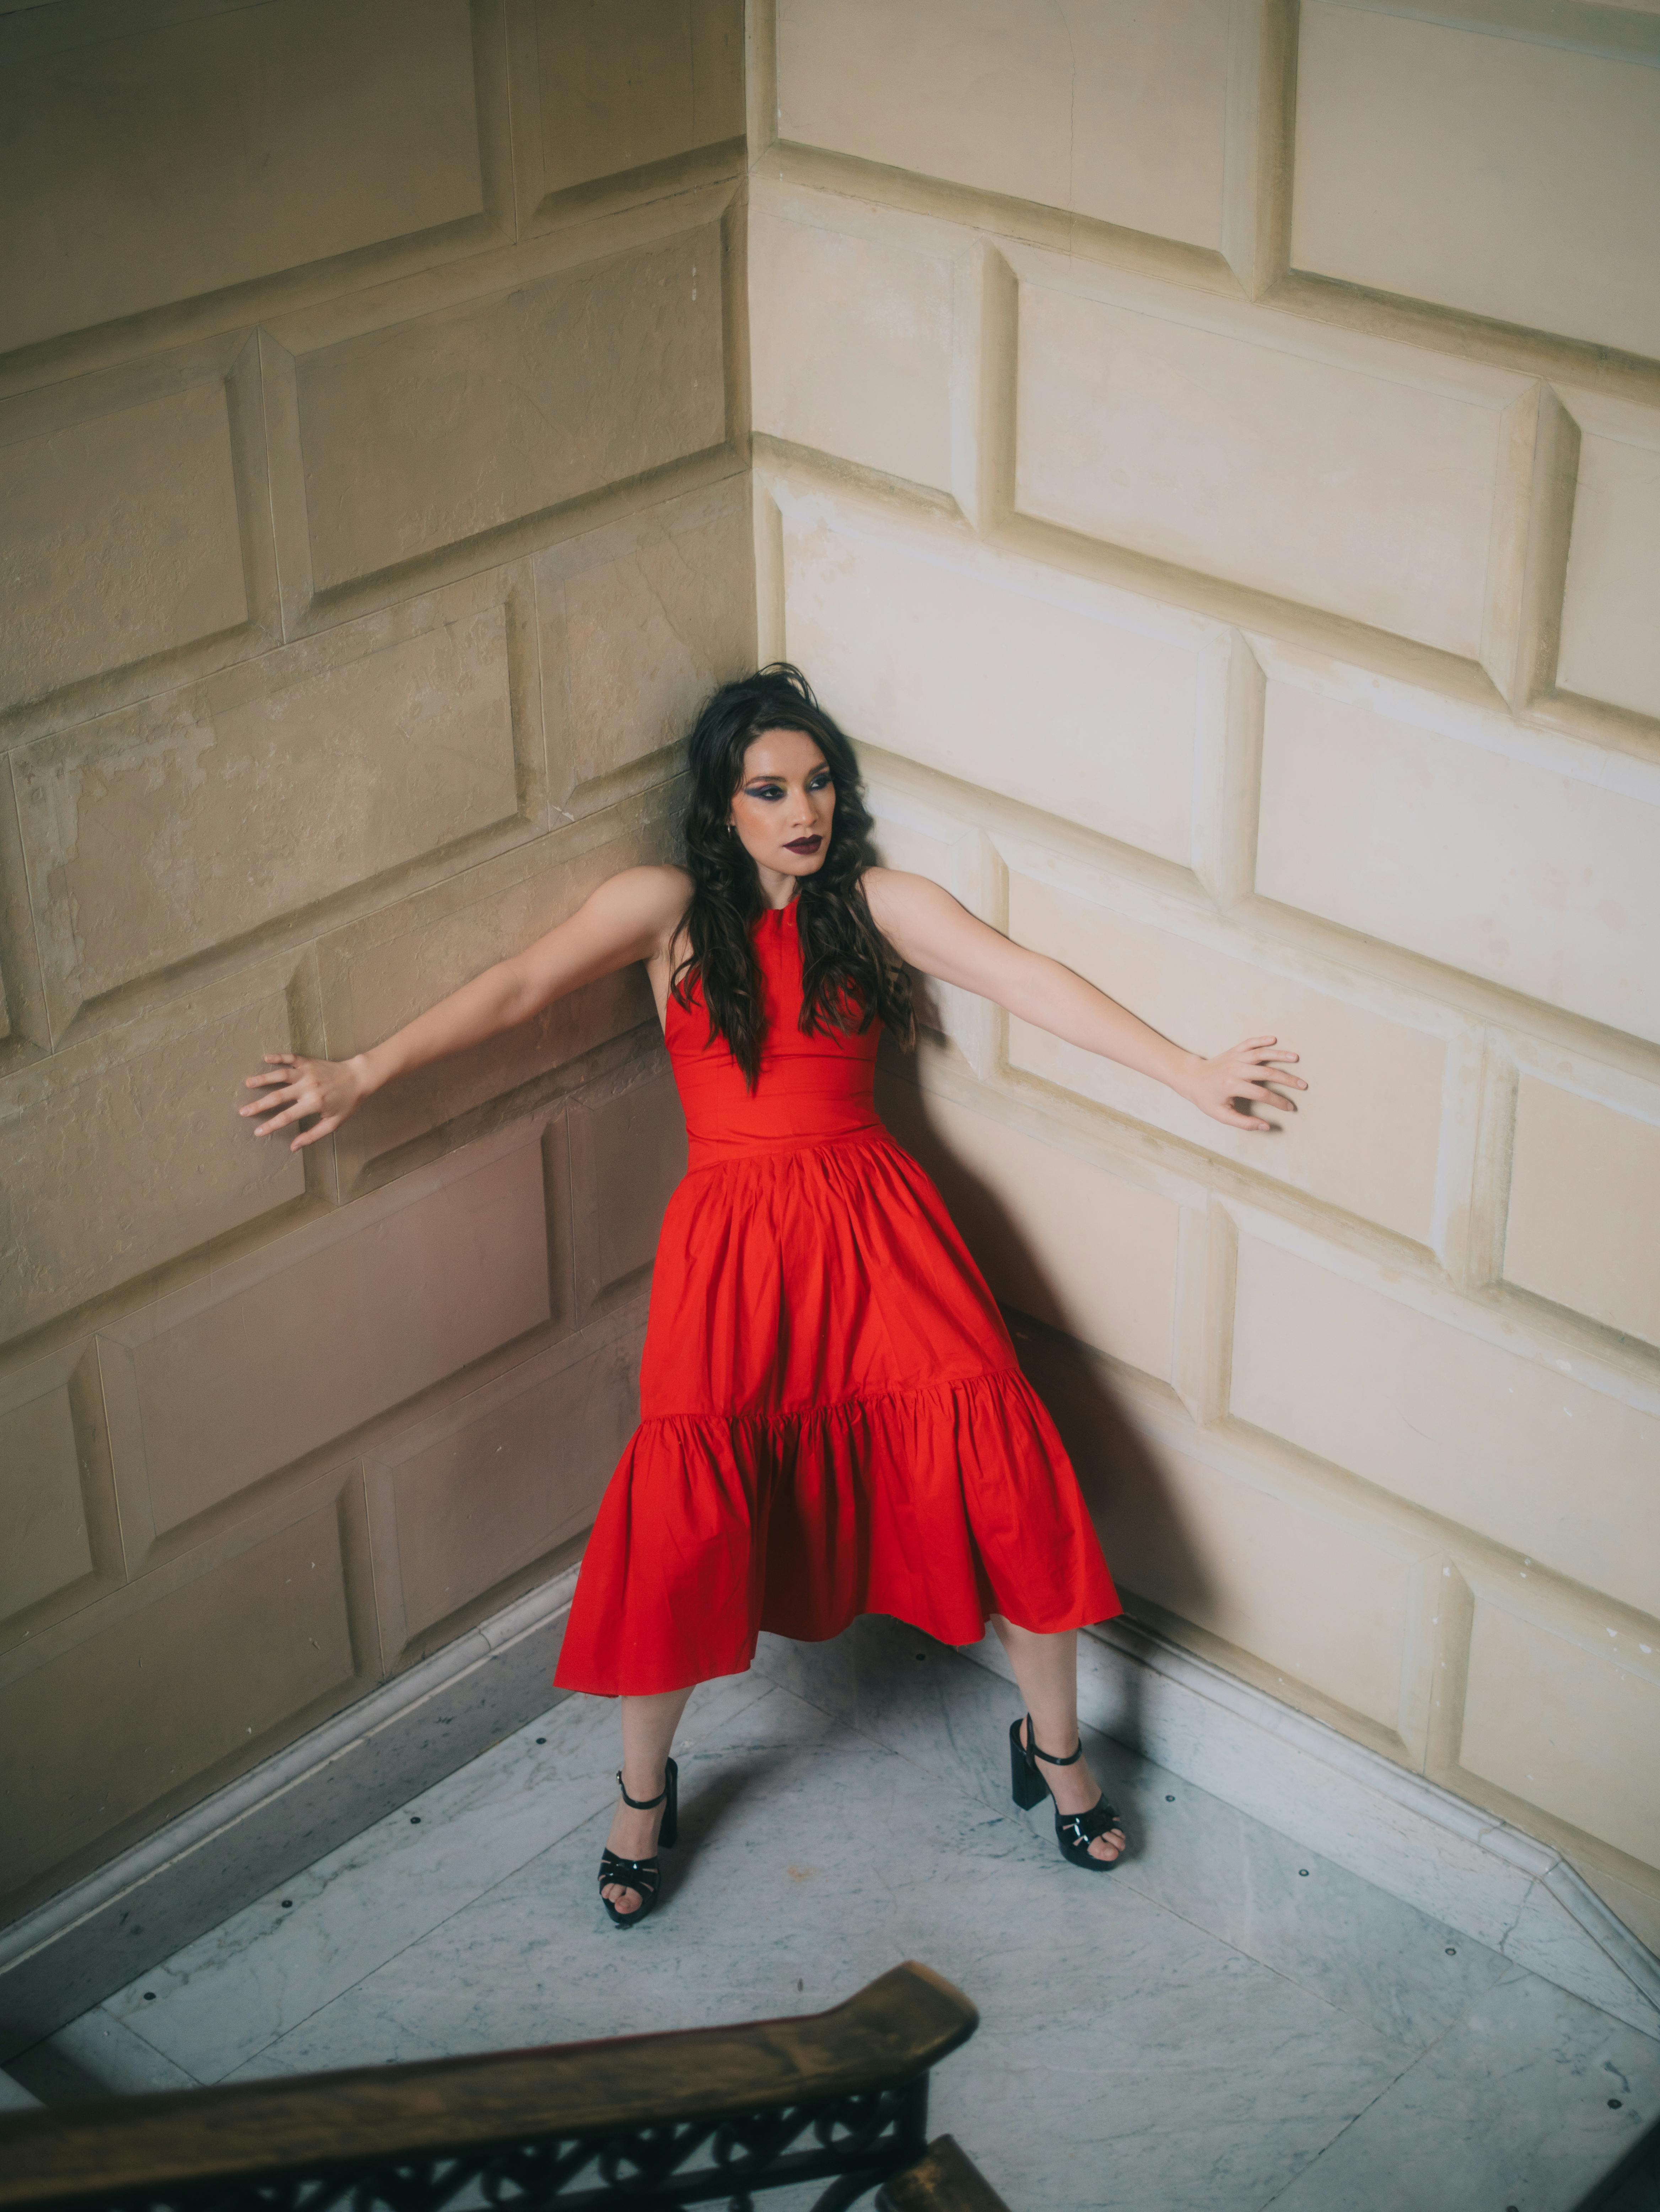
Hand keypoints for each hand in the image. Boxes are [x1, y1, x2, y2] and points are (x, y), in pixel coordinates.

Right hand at [239, 1053, 368, 1150]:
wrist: (360, 1078)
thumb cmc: (347, 1103)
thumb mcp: (334, 1123)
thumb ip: (313, 1135)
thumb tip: (293, 1147)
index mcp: (314, 1104)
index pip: (287, 1117)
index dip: (271, 1125)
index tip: (257, 1131)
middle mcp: (308, 1088)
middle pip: (279, 1097)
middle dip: (259, 1105)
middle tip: (243, 1111)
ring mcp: (308, 1073)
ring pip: (281, 1075)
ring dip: (263, 1079)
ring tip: (248, 1083)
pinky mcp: (309, 1062)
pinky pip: (291, 1058)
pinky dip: (279, 1057)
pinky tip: (266, 1058)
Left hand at [1181, 1035, 1304, 1131]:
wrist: (1191, 1077)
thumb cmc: (1206, 1098)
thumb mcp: (1221, 1115)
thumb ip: (1243, 1123)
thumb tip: (1266, 1127)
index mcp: (1232, 1085)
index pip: (1261, 1094)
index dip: (1278, 1102)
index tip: (1290, 1107)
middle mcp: (1235, 1069)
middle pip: (1266, 1073)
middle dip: (1287, 1079)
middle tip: (1303, 1085)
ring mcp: (1235, 1057)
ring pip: (1260, 1054)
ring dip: (1279, 1055)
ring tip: (1296, 1058)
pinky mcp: (1234, 1050)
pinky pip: (1249, 1043)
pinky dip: (1261, 1040)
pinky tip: (1274, 1039)